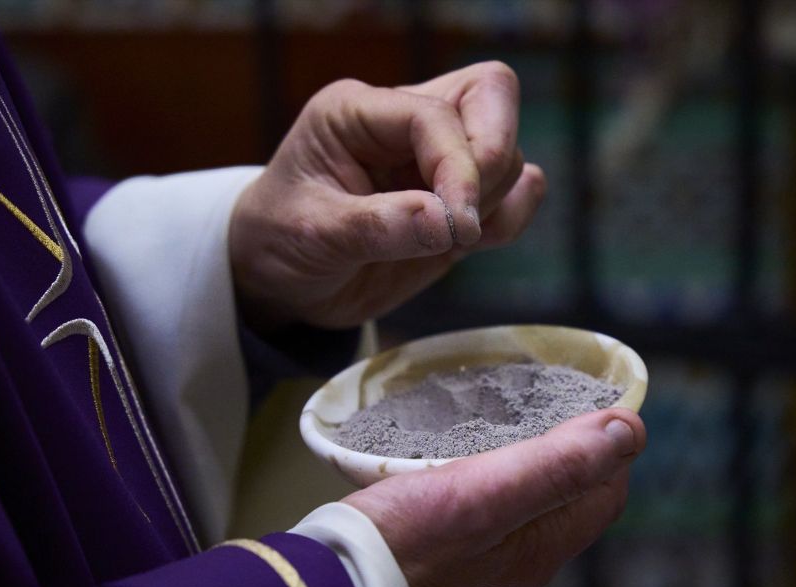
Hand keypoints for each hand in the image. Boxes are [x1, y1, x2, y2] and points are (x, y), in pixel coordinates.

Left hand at [229, 61, 545, 329]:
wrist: (280, 280)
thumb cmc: (280, 242)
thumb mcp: (312, 234)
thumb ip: (377, 226)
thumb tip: (447, 221)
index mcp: (359, 112)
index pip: (434, 115)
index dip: (458, 165)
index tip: (457, 224)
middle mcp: (403, 124)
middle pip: (491, 96)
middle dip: (492, 160)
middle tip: (463, 221)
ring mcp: (434, 160)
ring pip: (507, 150)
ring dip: (495, 200)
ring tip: (448, 241)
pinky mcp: (455, 201)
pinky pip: (515, 190)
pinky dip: (510, 217)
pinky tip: (470, 242)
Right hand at [343, 409, 645, 586]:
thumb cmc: (400, 542)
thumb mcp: (483, 493)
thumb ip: (556, 465)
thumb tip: (628, 431)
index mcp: (537, 550)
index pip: (604, 494)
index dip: (610, 446)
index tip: (599, 403)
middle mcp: (516, 571)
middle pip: (564, 504)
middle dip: (566, 455)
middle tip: (547, 407)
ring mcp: (479, 577)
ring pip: (521, 514)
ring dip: (521, 471)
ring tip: (499, 430)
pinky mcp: (444, 573)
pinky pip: (481, 525)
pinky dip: (482, 490)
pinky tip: (451, 474)